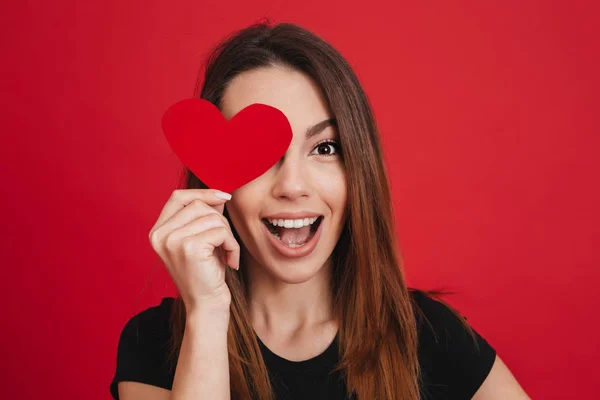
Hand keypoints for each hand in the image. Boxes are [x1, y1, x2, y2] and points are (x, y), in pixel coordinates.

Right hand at [148, 189, 239, 312]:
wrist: (206, 306)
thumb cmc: (206, 273)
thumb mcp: (201, 239)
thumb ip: (204, 216)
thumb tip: (219, 194)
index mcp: (158, 231)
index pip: (178, 196)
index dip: (203, 193)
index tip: (225, 197)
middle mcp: (160, 235)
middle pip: (199, 205)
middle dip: (220, 220)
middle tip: (224, 243)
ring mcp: (172, 241)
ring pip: (213, 217)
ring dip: (228, 235)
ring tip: (226, 253)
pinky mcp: (189, 248)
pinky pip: (221, 232)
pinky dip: (232, 245)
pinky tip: (230, 262)